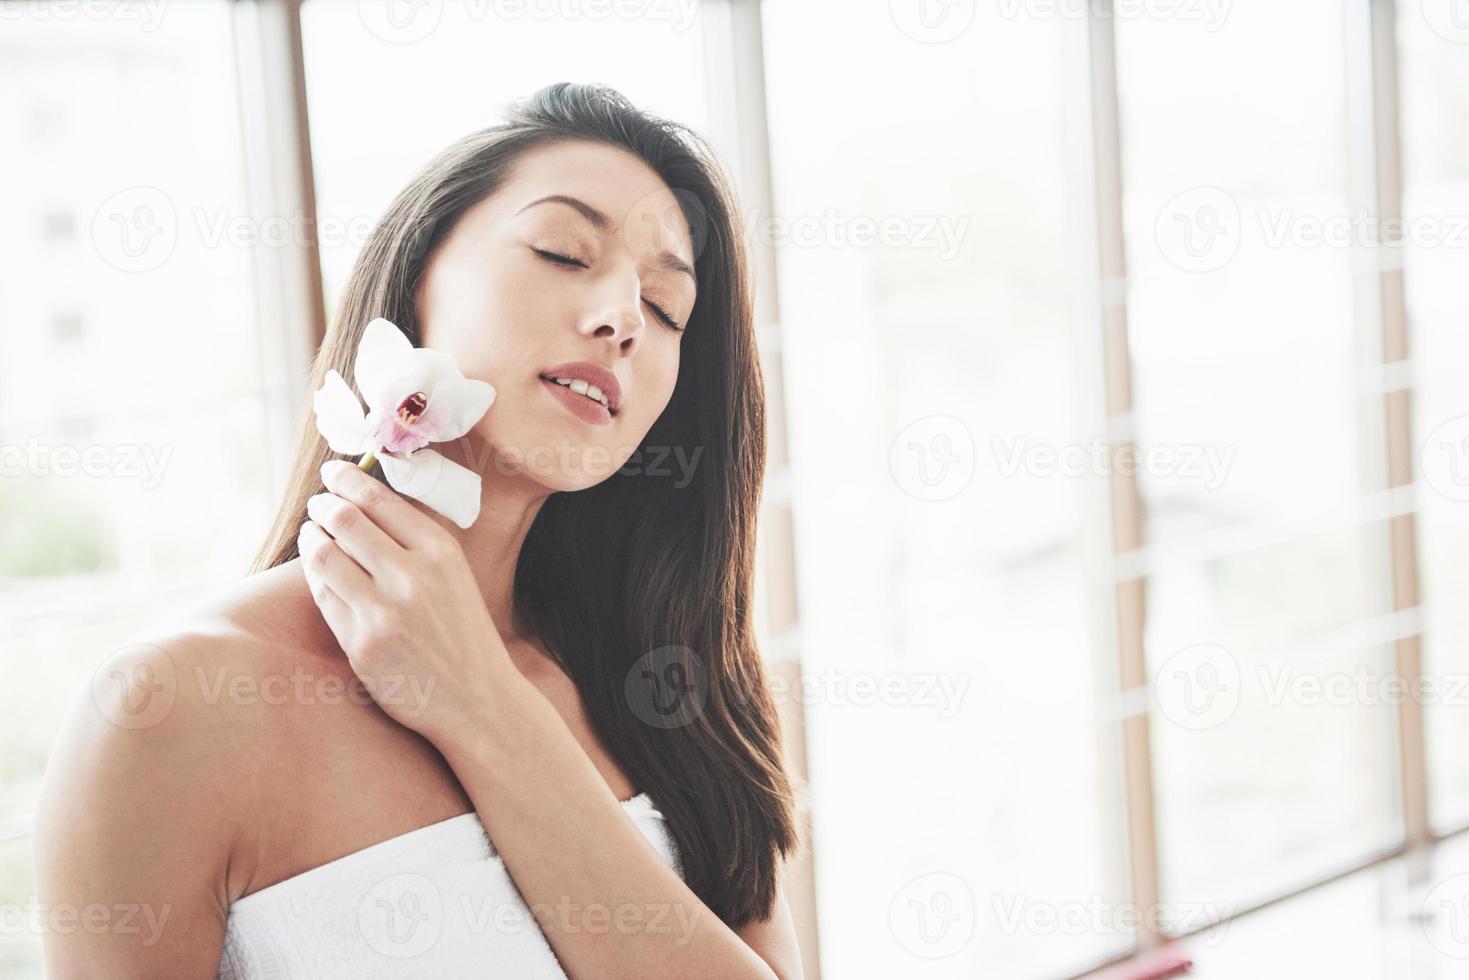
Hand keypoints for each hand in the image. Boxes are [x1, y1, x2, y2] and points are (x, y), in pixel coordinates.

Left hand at [296, 458, 507, 740]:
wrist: (477, 698)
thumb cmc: (463, 632)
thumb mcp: (455, 575)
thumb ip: (417, 540)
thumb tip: (367, 497)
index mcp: (440, 552)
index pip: (379, 499)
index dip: (347, 478)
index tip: (333, 471)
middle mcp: (412, 577)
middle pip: (345, 520)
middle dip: (324, 504)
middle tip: (318, 503)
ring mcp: (384, 612)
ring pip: (325, 555)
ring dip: (312, 537)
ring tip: (313, 533)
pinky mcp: (362, 644)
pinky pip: (324, 597)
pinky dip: (317, 578)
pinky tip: (321, 572)